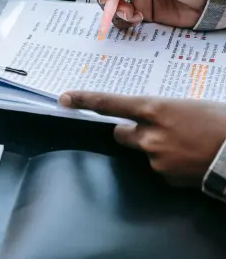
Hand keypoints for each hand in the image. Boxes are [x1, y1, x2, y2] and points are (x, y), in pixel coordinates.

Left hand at [59, 91, 225, 186]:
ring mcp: (155, 159)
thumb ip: (159, 110)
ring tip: (182, 143)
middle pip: (120, 133)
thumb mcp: (186, 105)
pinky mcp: (165, 177)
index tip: (65, 99)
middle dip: (129, 131)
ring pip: (142, 151)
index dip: (85, 100)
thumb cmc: (218, 121)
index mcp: (154, 109)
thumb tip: (147, 114)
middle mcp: (149, 135)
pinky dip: (167, 163)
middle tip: (151, 128)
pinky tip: (186, 157)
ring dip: (153, 147)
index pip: (110, 104)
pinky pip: (158, 167)